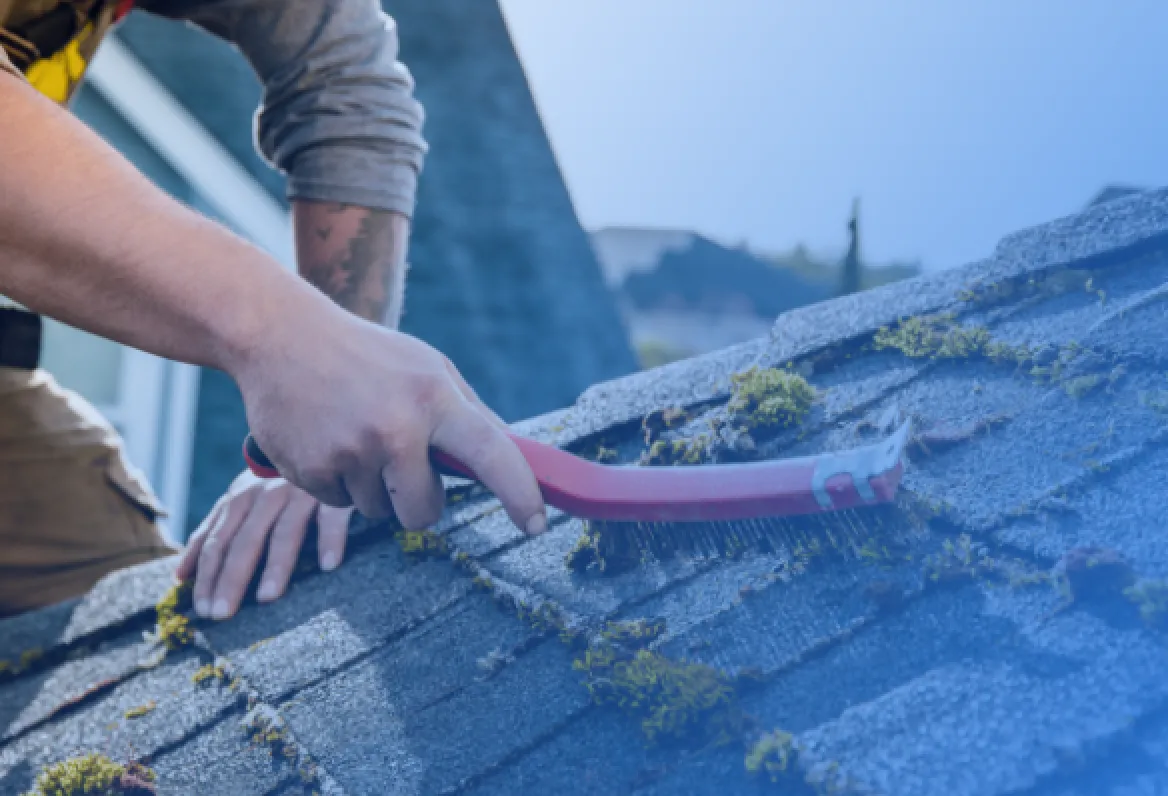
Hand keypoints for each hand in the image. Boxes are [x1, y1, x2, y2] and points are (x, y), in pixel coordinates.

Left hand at [176, 470, 352, 619]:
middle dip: (231, 578)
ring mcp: (299, 493)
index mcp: (239, 500)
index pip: (217, 542)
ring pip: (284, 532)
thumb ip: (212, 533)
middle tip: (223, 613)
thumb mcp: (238, 501)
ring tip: (266, 597)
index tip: (202, 609)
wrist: (314, 439)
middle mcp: (265, 496)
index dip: (207, 576)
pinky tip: (328, 565)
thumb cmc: (272, 483)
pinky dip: (330, 539)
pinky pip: (331, 517)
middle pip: (245, 541)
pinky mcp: (333, 493)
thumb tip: (180, 576)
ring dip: (275, 565)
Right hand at [232, 308, 546, 541]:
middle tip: (399, 461)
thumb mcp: (428, 368)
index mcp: (434, 397)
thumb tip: (517, 457)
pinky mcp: (310, 471)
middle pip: (426, 510)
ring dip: (373, 488)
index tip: (537, 524)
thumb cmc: (368, 355)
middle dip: (418, 501)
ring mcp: (351, 452)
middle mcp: (396, 428)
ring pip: (379, 512)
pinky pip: (340, 506)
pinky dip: (338, 482)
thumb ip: (470, 414)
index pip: (493, 454)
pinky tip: (325, 439)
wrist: (279, 335)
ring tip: (353, 434)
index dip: (521, 493)